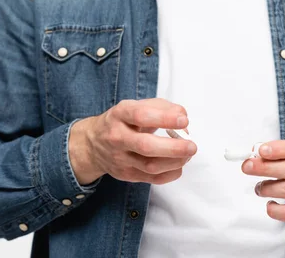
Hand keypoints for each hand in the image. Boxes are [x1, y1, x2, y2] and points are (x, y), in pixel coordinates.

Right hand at [68, 98, 196, 184]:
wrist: (93, 144)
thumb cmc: (123, 122)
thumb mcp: (136, 106)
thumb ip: (162, 107)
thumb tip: (182, 118)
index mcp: (120, 114)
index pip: (141, 115)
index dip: (165, 118)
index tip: (184, 121)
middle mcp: (117, 137)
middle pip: (145, 146)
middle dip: (173, 148)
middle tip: (191, 146)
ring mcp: (120, 158)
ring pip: (150, 166)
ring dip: (175, 161)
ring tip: (187, 154)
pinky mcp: (126, 174)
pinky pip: (152, 179)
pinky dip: (170, 174)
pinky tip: (178, 165)